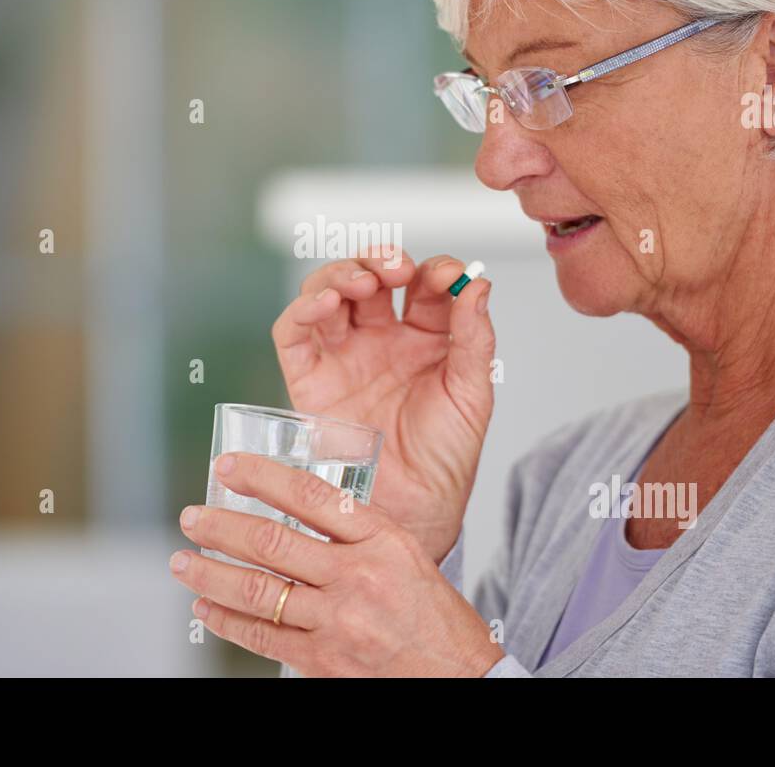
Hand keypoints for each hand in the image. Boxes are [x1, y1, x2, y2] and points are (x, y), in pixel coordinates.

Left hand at [170, 451, 505, 676]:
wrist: (461, 675)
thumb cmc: (433, 614)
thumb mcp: (405, 553)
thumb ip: (355, 531)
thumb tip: (293, 508)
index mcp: (381, 538)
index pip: (311, 496)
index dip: (262, 477)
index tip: (228, 465)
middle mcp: (358, 576)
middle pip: (273, 543)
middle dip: (221, 527)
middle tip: (191, 516)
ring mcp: (339, 622)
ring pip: (260, 591)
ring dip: (212, 574)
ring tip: (183, 562)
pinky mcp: (325, 662)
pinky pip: (264, 636)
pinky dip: (228, 620)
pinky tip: (208, 607)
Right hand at [271, 248, 494, 562]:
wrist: (413, 512)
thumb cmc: (445, 459)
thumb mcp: (473, 393)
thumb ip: (475, 337)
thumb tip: (480, 283)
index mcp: (426, 338)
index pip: (423, 285)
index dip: (432, 270)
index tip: (445, 275)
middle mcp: (382, 340)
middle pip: (370, 278)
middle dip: (379, 262)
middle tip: (393, 270)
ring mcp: (343, 356)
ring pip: (328, 294)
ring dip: (339, 276)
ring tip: (356, 284)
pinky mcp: (309, 379)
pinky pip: (294, 334)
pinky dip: (300, 310)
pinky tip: (321, 304)